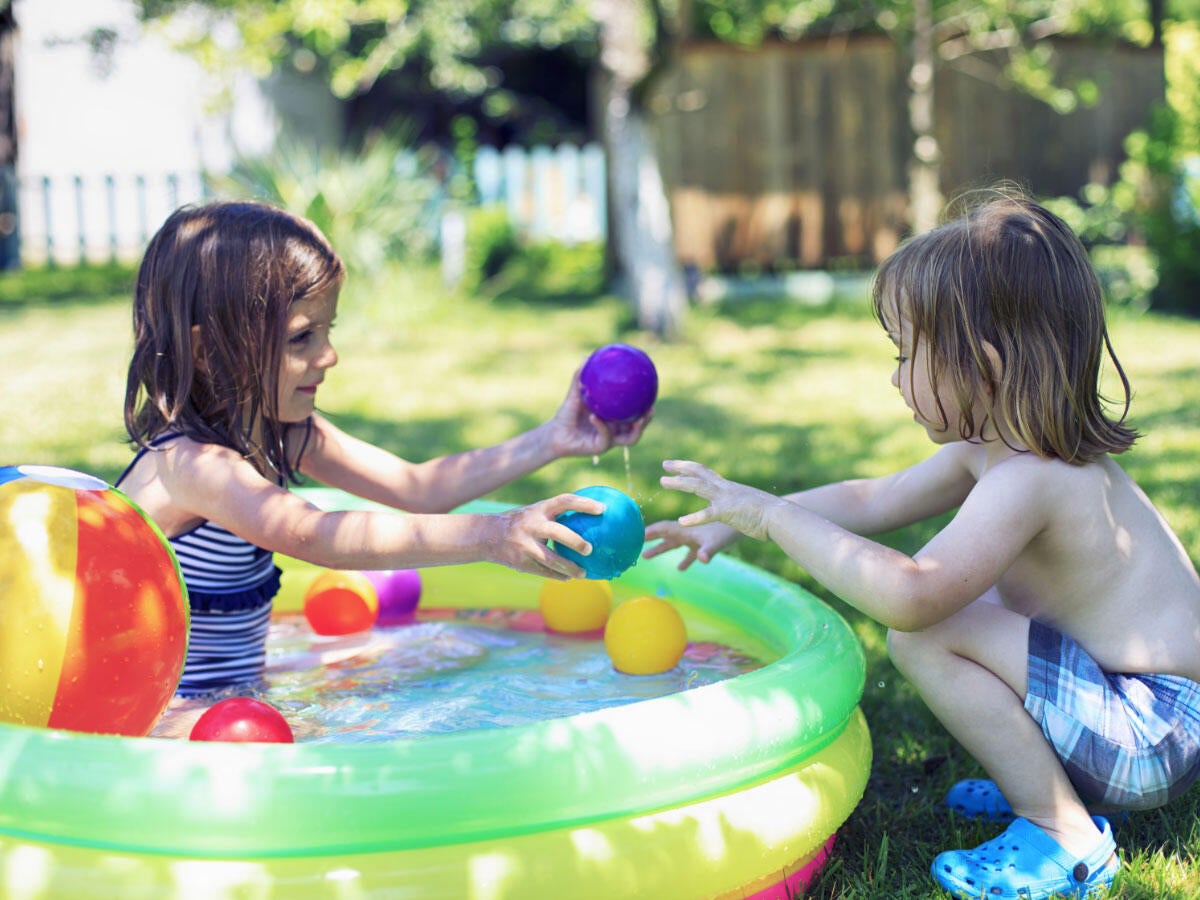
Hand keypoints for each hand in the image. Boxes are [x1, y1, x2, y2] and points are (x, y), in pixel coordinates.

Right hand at [491, 492, 605, 579]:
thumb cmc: (522, 522)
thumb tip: (591, 519)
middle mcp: (531, 525)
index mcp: (539, 509)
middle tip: (590, 549)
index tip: (602, 508)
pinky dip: (557, 575)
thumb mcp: (536, 512)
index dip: (583, 504)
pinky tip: (568, 577)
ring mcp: (524, 545)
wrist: (488, 536)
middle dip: (574, 541)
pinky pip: (543, 571)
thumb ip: (557, 515)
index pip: (564, 501)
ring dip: (568, 567)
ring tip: (583, 573)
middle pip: (556, 533)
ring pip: (549, 559)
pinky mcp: (520, 562)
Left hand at [546, 368, 652, 457]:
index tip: (651, 394)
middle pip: (638, 428)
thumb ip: (580, 378)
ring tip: (638, 419)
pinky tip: (595, 416)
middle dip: (647, 420)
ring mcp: (609, 441)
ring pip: (631, 438)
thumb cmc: (566, 414)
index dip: (644, 406)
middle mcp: (615, 431)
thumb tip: (585, 357)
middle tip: (651, 408)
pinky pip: (606, 436)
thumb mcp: (575, 394)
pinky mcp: (600, 448)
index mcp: (613, 419)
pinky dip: (602, 426)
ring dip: (637, 429)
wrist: (554, 434)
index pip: (634, 414)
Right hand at [642, 519, 739, 569]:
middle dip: (649, 540)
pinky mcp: (705, 545)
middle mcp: (689, 532)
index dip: (649, 532)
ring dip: (661, 549)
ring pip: (674, 544)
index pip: (663, 529)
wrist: (747, 523)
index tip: (634, 534)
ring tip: (646, 556)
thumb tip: (701, 560)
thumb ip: (706, 552)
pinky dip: (684, 560)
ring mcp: (696, 539)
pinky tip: (681, 568)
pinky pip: (690, 553)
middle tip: (633, 544)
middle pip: (665, 536)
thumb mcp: (717, 543)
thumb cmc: (730, 531)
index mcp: (687, 530)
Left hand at [659, 460, 776, 540]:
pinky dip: (695, 518)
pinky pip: (708, 514)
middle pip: (699, 473)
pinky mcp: (729, 513)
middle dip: (680, 469)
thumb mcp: (748, 506)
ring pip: (698, 486)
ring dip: (679, 483)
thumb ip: (738, 506)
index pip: (706, 473)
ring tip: (663, 481)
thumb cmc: (770, 515)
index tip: (675, 465)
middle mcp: (726, 489)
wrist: (782, 517)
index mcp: (729, 488)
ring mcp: (726, 499)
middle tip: (664, 465)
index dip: (689, 468)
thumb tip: (738, 508)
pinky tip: (682, 522)